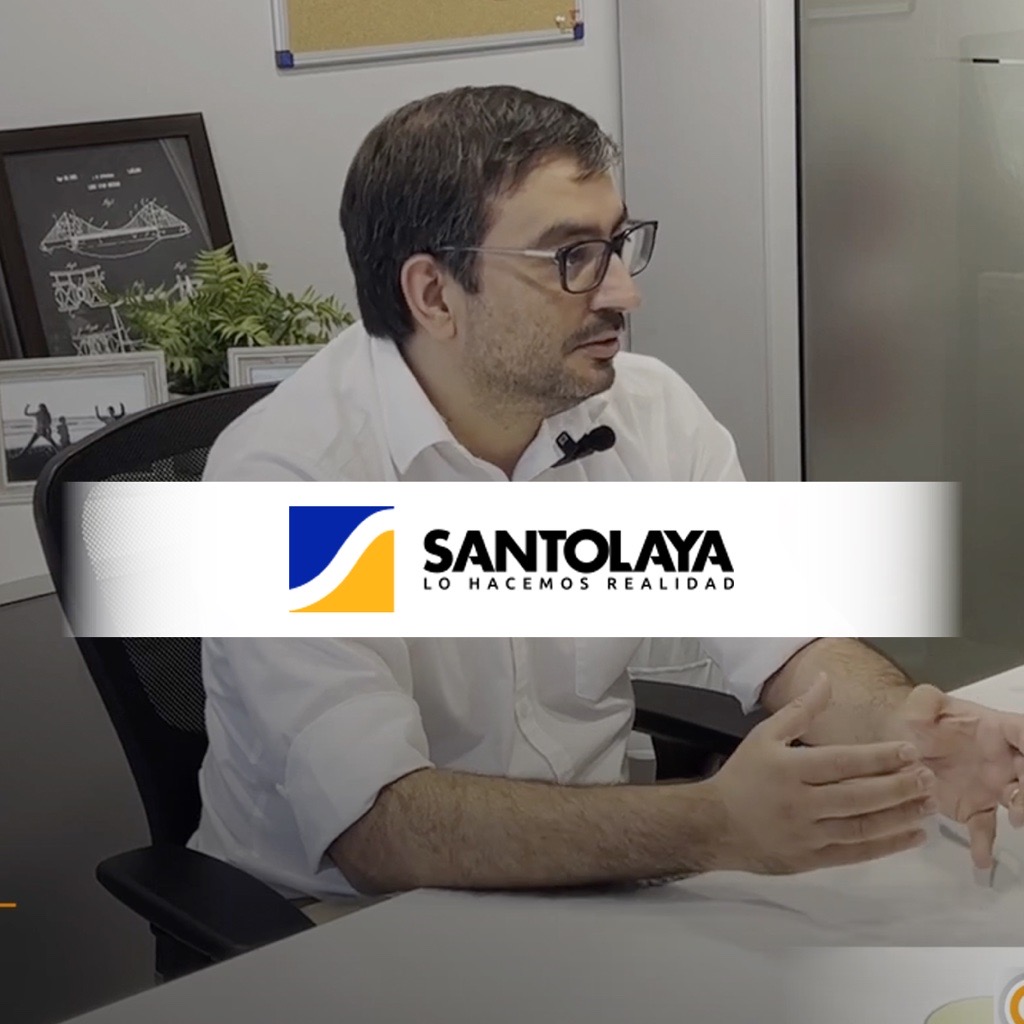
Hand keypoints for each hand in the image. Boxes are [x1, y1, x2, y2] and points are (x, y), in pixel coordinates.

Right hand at [708, 674, 936, 874]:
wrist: (715, 825)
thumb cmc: (744, 776)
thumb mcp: (765, 735)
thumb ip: (801, 709)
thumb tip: (827, 680)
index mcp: (789, 769)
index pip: (842, 762)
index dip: (878, 757)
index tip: (909, 751)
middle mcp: (800, 803)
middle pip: (858, 796)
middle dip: (898, 787)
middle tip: (928, 778)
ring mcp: (807, 835)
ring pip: (862, 827)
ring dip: (900, 816)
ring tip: (928, 805)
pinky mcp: (811, 860)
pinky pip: (855, 854)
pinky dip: (886, 845)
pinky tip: (912, 835)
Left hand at [896, 684, 1023, 869]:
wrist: (902, 745)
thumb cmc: (918, 721)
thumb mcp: (919, 705)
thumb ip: (926, 700)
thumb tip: (928, 700)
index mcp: (994, 729)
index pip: (1023, 732)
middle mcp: (1002, 759)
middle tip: (1020, 800)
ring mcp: (993, 786)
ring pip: (1019, 800)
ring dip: (1022, 809)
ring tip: (1014, 821)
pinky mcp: (976, 807)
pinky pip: (986, 828)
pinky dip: (985, 844)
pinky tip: (981, 860)